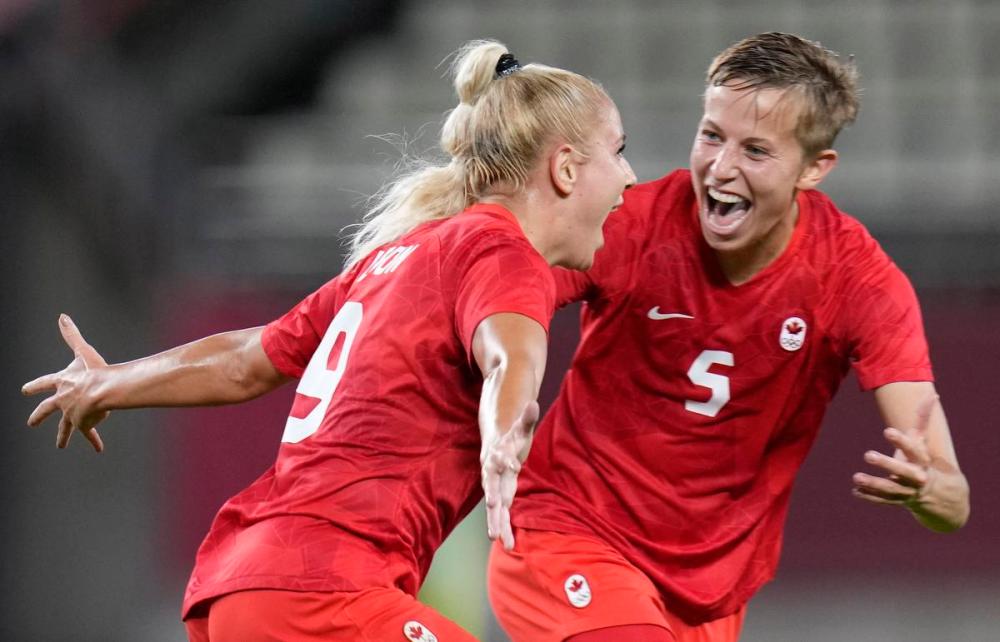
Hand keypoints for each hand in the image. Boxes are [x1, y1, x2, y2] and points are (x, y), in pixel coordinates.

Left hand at [22, 315, 108, 451]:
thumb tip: (62, 316)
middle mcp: (62, 400)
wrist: (102, 391)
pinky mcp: (83, 424)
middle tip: (31, 423)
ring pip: (65, 427)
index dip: (34, 386)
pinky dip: (94, 441)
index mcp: (61, 383)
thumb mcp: (82, 351)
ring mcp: (71, 414)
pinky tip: (97, 449)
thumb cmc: (94, 371)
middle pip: (46, 409)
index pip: (44, 383)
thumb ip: (72, 335)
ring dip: (62, 436)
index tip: (25, 390)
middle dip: (38, 416)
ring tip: (60, 445)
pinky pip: (89, 434)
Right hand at [481, 400, 538, 550]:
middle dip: (493, 501)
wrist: (494, 444)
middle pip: (491, 488)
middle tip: (495, 511)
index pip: (500, 458)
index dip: (505, 461)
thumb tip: (533, 403)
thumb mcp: (520, 426)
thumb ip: (526, 418)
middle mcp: (492, 473)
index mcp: (497, 455)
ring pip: (494, 507)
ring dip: (497, 523)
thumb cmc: (510, 436)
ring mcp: (494, 487)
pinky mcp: (499, 496)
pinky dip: (503, 528)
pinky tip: (508, 544)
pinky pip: (500, 514)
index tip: (513, 465)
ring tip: (501, 540)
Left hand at [852, 394, 936, 509]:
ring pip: (891, 488)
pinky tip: (855, 491)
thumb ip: (923, 419)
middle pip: (903, 472)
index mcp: (922, 460)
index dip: (901, 440)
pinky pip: (883, 500)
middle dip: (886, 463)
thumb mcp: (921, 442)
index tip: (887, 430)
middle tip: (867, 454)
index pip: (913, 450)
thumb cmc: (921, 460)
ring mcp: (907, 491)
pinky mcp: (897, 501)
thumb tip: (932, 394)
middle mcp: (916, 477)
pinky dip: (869, 496)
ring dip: (873, 483)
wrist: (937, 494)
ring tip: (855, 477)